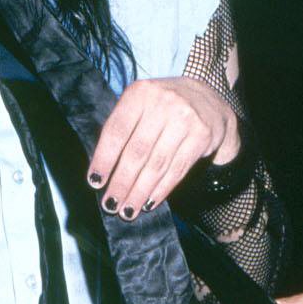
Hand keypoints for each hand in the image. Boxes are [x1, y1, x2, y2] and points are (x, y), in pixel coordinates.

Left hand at [87, 74, 234, 219]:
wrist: (207, 100)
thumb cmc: (162, 108)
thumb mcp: (141, 105)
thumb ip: (123, 129)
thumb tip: (102, 171)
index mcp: (140, 93)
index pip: (117, 131)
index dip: (104, 159)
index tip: (95, 182)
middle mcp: (163, 103)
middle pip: (137, 152)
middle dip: (121, 183)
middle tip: (110, 205)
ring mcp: (185, 119)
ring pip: (157, 165)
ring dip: (139, 192)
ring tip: (127, 210)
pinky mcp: (201, 136)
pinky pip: (177, 170)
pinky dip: (161, 190)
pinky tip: (149, 203)